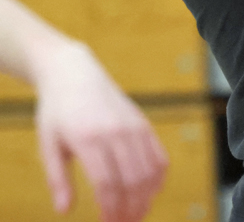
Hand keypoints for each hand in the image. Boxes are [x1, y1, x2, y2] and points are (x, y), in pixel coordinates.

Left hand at [35, 42, 167, 221]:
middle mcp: (116, 130)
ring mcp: (133, 125)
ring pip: (149, 170)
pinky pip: (159, 154)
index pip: (106, 183)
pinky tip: (151, 193)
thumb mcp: (48, 144)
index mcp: (89, 137)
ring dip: (146, 198)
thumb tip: (65, 211)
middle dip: (130, 209)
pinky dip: (158, 177)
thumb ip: (57, 179)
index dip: (109, 209)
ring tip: (137, 215)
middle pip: (132, 180)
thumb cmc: (57, 111)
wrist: (75, 72)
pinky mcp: (143, 122)